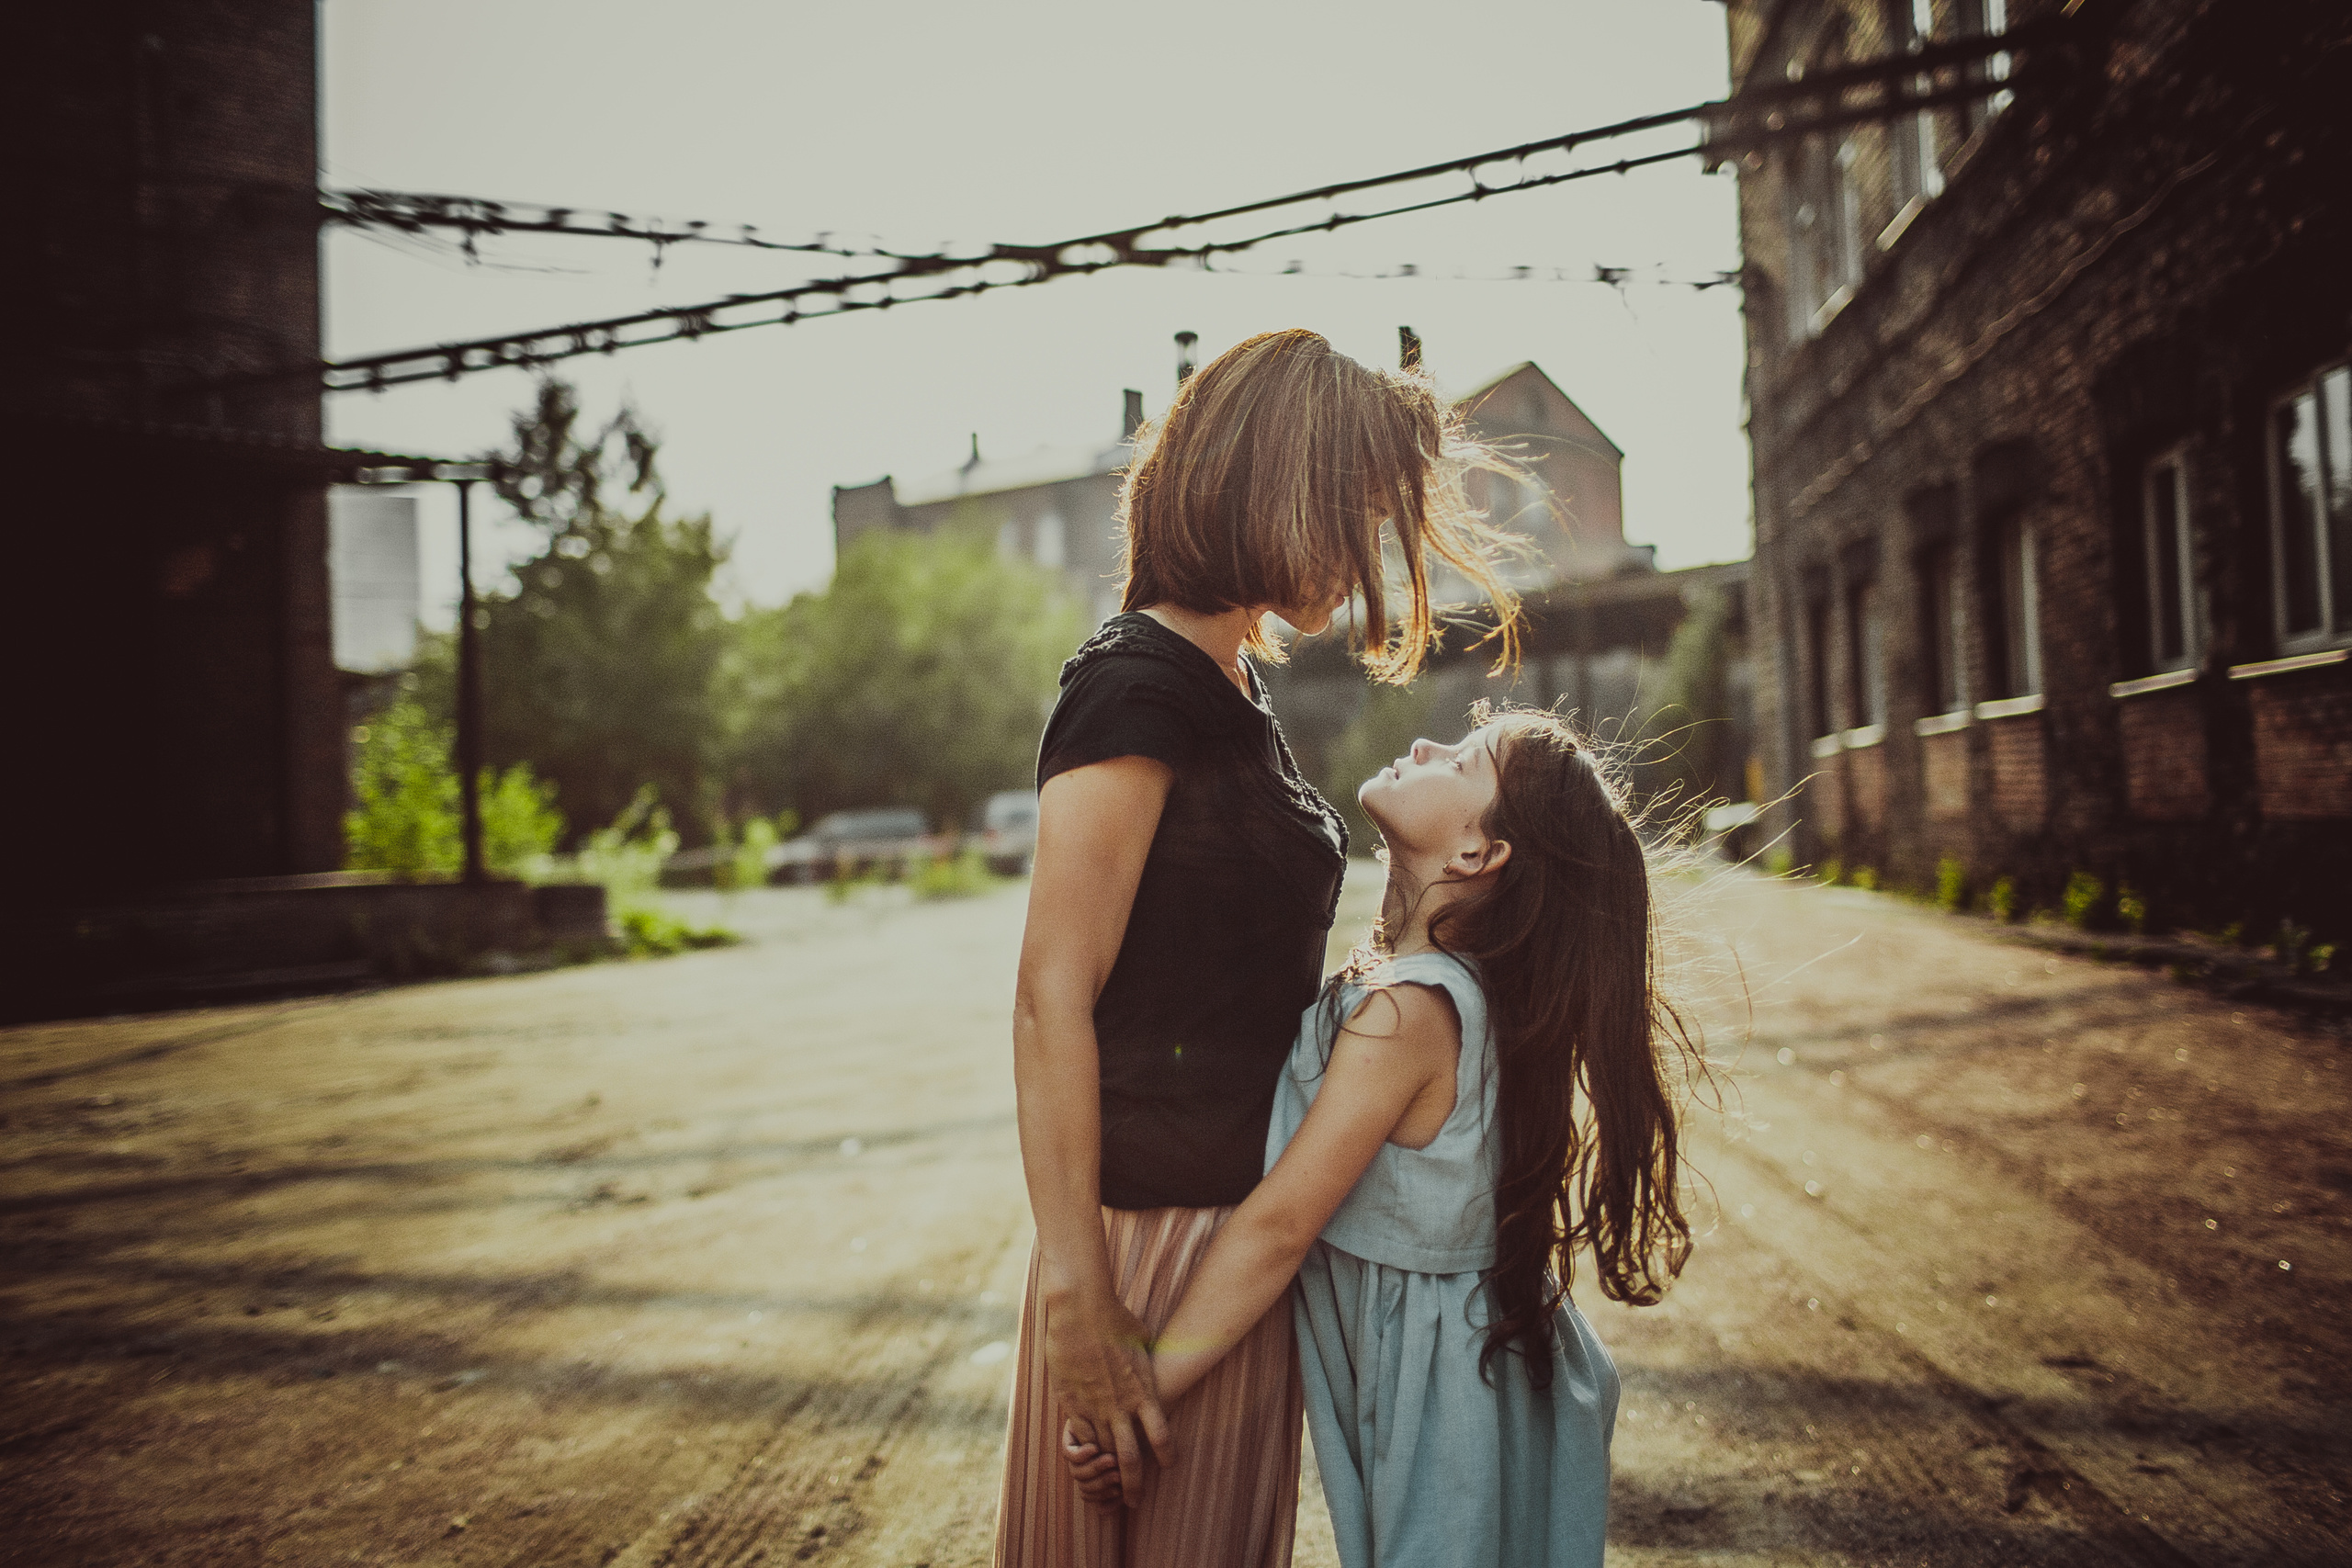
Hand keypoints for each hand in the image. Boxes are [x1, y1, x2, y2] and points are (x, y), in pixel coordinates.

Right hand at [1042, 1287, 1172, 1506]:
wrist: (1081, 1309)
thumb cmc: (1114, 1317)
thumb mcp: (1141, 1339)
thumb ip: (1147, 1358)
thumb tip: (1155, 1357)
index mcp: (1143, 1389)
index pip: (1161, 1434)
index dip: (1166, 1454)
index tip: (1168, 1465)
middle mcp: (1120, 1404)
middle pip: (1131, 1457)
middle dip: (1133, 1484)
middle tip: (1134, 1501)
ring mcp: (1094, 1405)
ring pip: (1104, 1452)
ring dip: (1108, 1472)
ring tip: (1109, 1487)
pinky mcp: (1071, 1402)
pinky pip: (1081, 1436)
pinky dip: (1086, 1451)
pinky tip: (1088, 1460)